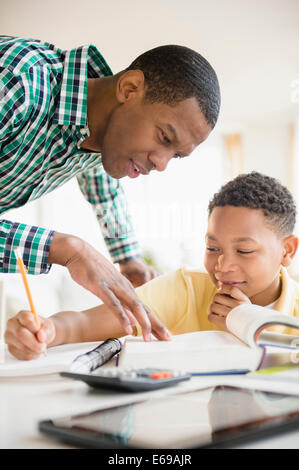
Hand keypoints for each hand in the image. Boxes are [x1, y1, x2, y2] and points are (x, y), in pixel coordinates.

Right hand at [4, 311, 54, 359]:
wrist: (40, 336)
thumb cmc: (43, 329)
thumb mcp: (48, 327)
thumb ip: (46, 331)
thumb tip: (41, 336)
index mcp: (22, 315)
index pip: (26, 319)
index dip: (34, 328)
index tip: (41, 334)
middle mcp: (12, 324)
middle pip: (20, 333)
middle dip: (34, 343)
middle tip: (43, 346)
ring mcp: (9, 337)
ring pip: (21, 346)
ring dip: (35, 351)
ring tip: (41, 348)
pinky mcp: (10, 348)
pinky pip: (21, 355)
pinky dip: (32, 355)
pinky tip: (35, 351)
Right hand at [49, 233, 169, 340]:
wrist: (80, 253)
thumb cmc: (94, 270)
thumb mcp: (110, 287)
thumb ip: (120, 302)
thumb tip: (130, 318)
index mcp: (127, 289)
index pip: (145, 309)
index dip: (155, 322)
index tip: (164, 335)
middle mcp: (125, 289)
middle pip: (145, 310)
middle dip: (156, 325)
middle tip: (167, 339)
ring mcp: (115, 288)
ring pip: (133, 307)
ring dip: (143, 323)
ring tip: (149, 338)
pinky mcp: (102, 288)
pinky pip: (114, 305)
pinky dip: (122, 317)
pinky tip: (128, 327)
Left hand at [208, 283, 250, 330]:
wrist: (254, 331)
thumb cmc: (247, 317)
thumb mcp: (246, 303)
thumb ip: (236, 295)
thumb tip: (220, 287)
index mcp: (244, 299)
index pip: (231, 289)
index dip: (222, 289)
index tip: (221, 292)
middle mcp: (238, 306)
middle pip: (217, 296)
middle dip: (215, 300)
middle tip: (219, 305)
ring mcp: (231, 314)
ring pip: (212, 306)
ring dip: (213, 309)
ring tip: (218, 312)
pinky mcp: (225, 324)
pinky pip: (211, 317)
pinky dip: (212, 317)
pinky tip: (217, 318)